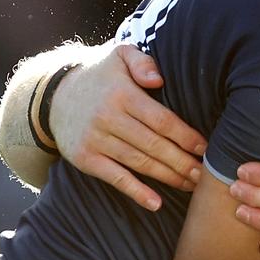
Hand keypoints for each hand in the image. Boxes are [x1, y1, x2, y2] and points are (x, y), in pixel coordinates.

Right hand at [50, 44, 207, 210]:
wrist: (54, 96)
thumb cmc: (100, 75)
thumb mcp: (119, 55)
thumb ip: (142, 61)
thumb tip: (158, 79)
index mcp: (122, 93)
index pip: (161, 119)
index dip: (186, 136)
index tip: (205, 148)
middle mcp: (108, 117)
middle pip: (154, 145)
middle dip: (182, 161)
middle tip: (204, 174)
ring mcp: (95, 140)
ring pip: (139, 163)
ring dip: (168, 177)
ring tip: (191, 185)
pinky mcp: (85, 158)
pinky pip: (115, 178)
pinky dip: (136, 192)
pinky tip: (156, 203)